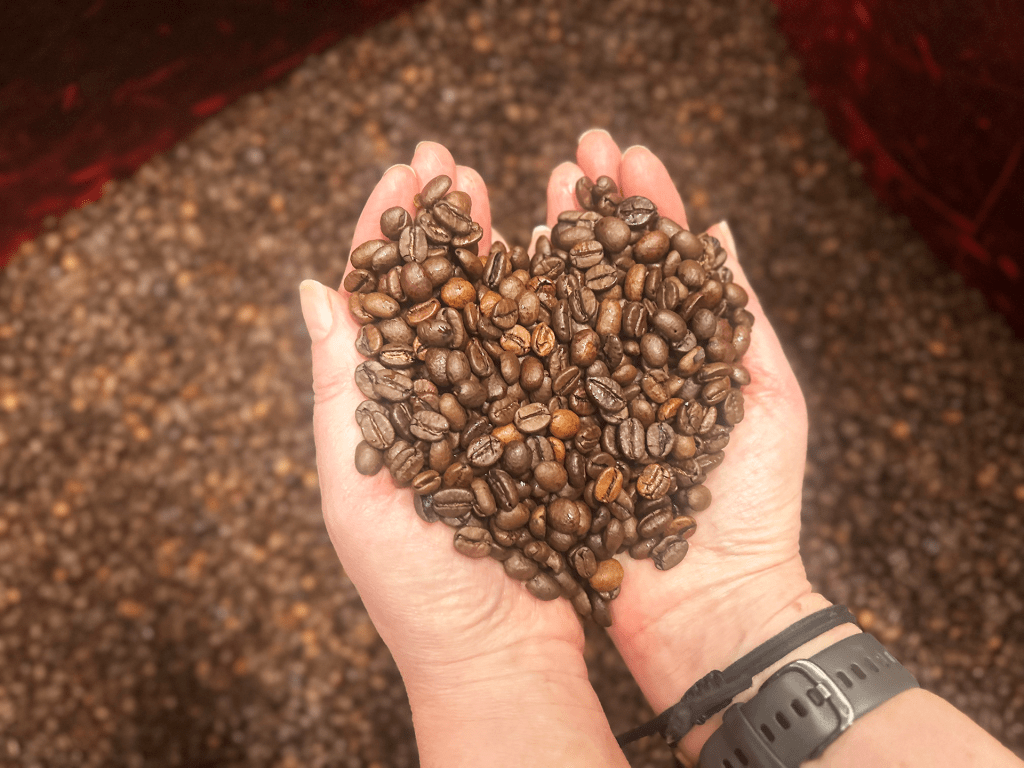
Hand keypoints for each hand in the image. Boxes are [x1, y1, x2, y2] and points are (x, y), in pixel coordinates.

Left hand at [300, 142, 627, 766]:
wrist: (502, 656)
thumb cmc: (416, 590)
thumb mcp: (359, 490)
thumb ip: (342, 391)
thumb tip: (315, 289)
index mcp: (391, 403)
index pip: (384, 300)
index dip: (391, 231)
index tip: (404, 172)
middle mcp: (449, 395)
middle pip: (444, 288)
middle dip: (445, 220)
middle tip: (450, 158)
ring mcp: (507, 406)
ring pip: (504, 308)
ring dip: (503, 240)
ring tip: (507, 185)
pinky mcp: (560, 427)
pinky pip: (559, 352)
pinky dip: (560, 297)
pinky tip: (563, 250)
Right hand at [556, 130, 843, 760]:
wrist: (709, 607)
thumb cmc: (756, 509)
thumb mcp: (769, 403)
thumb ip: (740, 318)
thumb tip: (719, 233)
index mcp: (676, 352)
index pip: (657, 262)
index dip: (642, 204)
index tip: (626, 151)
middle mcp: (621, 366)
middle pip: (599, 272)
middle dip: (586, 207)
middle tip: (574, 151)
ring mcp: (578, 400)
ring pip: (553, 310)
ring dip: (542, 247)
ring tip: (531, 189)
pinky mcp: (542, 441)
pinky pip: (518, 374)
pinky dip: (505, 321)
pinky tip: (494, 269)